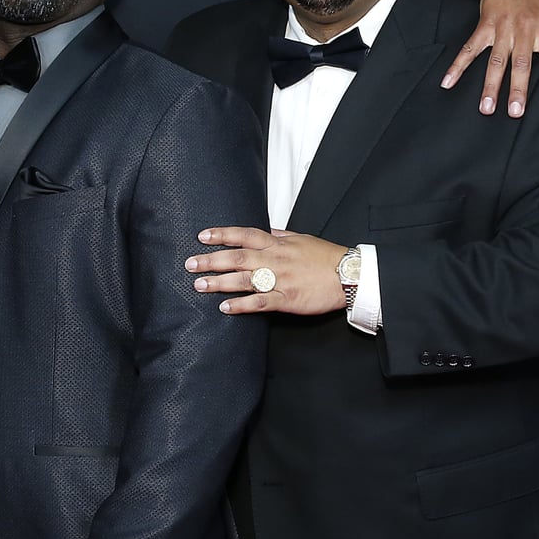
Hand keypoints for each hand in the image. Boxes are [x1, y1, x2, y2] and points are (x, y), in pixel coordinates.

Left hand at [187, 226, 347, 315]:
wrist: (348, 275)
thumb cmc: (326, 258)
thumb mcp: (301, 238)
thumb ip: (279, 235)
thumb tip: (264, 230)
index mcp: (277, 244)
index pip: (244, 235)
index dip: (222, 235)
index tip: (203, 236)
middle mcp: (275, 260)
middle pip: (237, 257)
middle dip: (211, 260)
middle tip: (190, 264)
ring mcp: (280, 280)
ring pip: (244, 279)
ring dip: (219, 282)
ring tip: (199, 285)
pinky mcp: (287, 299)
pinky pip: (260, 302)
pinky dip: (241, 305)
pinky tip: (225, 308)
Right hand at [440, 0, 538, 116]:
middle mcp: (525, 31)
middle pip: (522, 63)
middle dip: (517, 89)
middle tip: (515, 113)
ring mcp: (503, 29)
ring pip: (496, 60)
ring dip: (490, 85)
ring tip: (486, 107)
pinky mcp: (484, 27)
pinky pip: (469, 49)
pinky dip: (457, 66)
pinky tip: (448, 82)